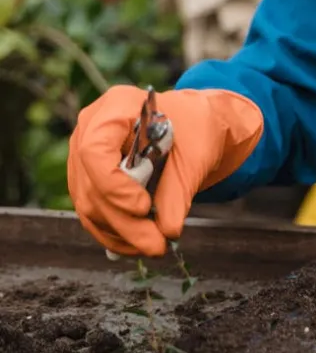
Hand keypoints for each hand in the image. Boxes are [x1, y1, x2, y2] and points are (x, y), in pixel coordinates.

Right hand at [68, 86, 262, 255]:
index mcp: (115, 107)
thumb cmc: (195, 128)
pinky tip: (139, 245)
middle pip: (91, 185)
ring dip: (121, 233)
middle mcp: (90, 129)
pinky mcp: (87, 181)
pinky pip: (93, 214)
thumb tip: (168, 230)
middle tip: (156, 245)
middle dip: (124, 221)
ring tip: (155, 246)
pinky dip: (115, 234)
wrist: (193, 127)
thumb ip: (178, 190)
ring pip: (89, 205)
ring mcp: (83, 156)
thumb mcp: (196, 154)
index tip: (143, 207)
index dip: (113, 185)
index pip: (95, 150)